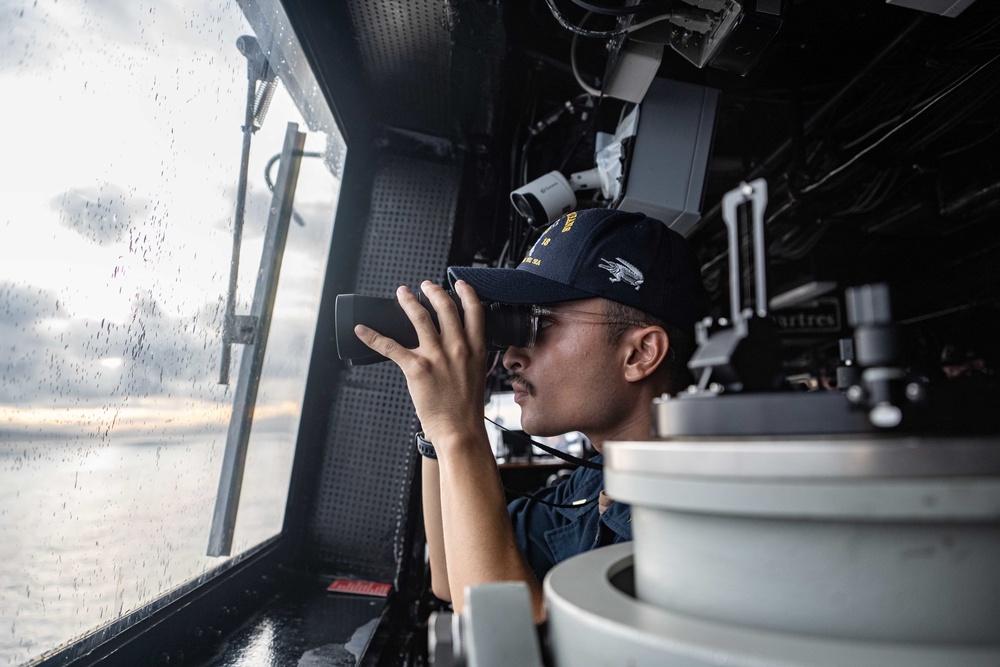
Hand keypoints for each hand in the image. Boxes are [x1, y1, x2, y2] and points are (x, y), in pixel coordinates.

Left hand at [354, 280, 487, 444]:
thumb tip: (459, 345)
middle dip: (433, 291)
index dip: (466, 293)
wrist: (460, 430)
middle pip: (445, 307)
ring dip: (408, 302)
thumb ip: (469, 356)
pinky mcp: (416, 368)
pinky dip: (373, 336)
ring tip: (402, 293)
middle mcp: (457, 348)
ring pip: (420, 318)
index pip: (474, 311)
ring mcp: (436, 356)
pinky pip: (390, 346)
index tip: (459, 284)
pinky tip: (362, 330)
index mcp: (475, 349)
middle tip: (425, 285)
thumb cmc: (467, 408)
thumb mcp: (477, 374)